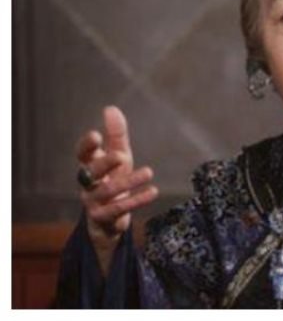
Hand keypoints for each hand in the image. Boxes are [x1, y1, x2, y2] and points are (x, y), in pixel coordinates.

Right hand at [76, 106, 157, 250]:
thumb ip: (116, 135)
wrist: (109, 219)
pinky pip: (118, 209)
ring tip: (149, 172)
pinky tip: (153, 191)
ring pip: (108, 191)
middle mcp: (88, 183)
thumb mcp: (119, 156)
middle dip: (106, 163)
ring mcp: (93, 201)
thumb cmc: (113, 179)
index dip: (86, 146)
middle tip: (122, 156)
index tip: (95, 135)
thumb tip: (110, 108)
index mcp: (90, 166)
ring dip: (129, 181)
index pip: (82, 154)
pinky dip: (136, 200)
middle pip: (92, 172)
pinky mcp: (103, 218)